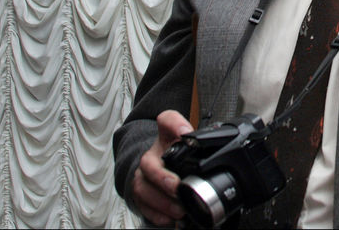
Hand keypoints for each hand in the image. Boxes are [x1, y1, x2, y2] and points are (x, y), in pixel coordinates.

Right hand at [131, 110, 193, 225]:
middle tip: (177, 187)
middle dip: (162, 177)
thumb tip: (200, 139)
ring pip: (144, 188)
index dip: (174, 123)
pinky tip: (169, 219)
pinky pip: (143, 205)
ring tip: (178, 209)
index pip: (167, 120)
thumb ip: (197, 138)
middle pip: (149, 164)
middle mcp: (150, 156)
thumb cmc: (173, 155)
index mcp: (165, 138)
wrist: (155, 168)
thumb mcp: (187, 144)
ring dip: (161, 201)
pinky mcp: (139, 195)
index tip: (185, 132)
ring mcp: (142, 176)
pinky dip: (156, 214)